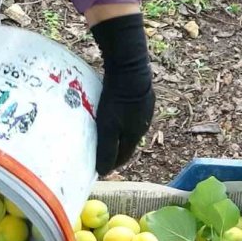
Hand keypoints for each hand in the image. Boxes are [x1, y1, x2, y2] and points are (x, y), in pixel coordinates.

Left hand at [90, 13, 154, 174]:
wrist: (129, 67)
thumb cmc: (117, 100)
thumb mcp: (108, 128)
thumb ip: (106, 150)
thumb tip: (104, 172)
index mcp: (136, 134)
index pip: (123, 156)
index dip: (111, 164)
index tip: (99, 169)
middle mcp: (143, 123)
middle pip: (126, 141)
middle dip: (113, 149)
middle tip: (97, 152)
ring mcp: (143, 107)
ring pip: (127, 126)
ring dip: (115, 132)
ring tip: (100, 133)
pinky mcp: (140, 94)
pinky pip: (127, 112)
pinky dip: (117, 117)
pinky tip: (108, 113)